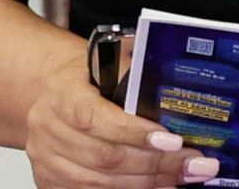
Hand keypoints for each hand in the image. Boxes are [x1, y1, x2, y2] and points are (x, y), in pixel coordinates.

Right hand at [24, 53, 220, 187]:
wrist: (43, 90)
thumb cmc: (80, 75)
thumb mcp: (101, 61)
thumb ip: (131, 71)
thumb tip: (174, 82)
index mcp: (62, 95)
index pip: (97, 118)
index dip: (135, 132)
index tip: (172, 139)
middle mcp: (50, 132)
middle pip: (106, 157)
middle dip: (156, 163)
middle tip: (195, 163)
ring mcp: (49, 162)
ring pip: (103, 183)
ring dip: (149, 183)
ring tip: (183, 177)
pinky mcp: (52, 183)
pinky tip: (158, 186)